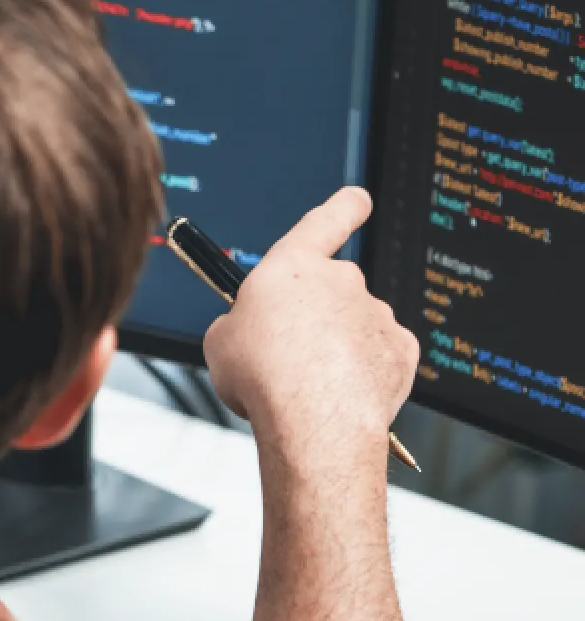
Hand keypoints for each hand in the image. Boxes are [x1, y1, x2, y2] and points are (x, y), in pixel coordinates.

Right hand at [203, 189, 418, 470]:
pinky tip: (339, 393)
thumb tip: (247, 331)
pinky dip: (363, 372)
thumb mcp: (220, 341)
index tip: (355, 200)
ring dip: (336, 349)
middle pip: (332, 290)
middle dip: (316, 317)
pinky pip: (380, 356)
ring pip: (355, 327)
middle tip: (288, 353)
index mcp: (294, 267)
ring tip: (308, 385)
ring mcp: (376, 315)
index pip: (326, 220)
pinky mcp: (399, 350)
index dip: (343, 207)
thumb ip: (238, 322)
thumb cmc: (265, 377)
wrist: (313, 420)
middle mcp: (342, 281)